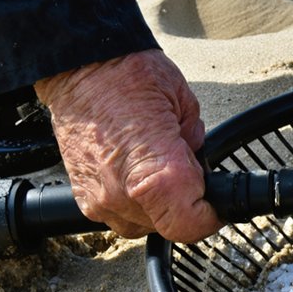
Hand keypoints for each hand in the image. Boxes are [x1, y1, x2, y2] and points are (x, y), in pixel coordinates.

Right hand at [35, 49, 220, 242]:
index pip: (192, 226)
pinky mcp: (83, 197)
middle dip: (184, 204)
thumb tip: (197, 165)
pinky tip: (133, 170)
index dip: (209, 216)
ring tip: (155, 167)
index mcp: (156, 174)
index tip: (214, 202)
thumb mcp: (184, 104)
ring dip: (158, 206)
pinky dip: (132, 200)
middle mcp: (124, 194)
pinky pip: (119, 215)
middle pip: (170, 226)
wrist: (78, 65)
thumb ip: (195, 145)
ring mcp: (100, 199)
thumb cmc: (128, 76)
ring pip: (145, 225)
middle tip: (184, 171)